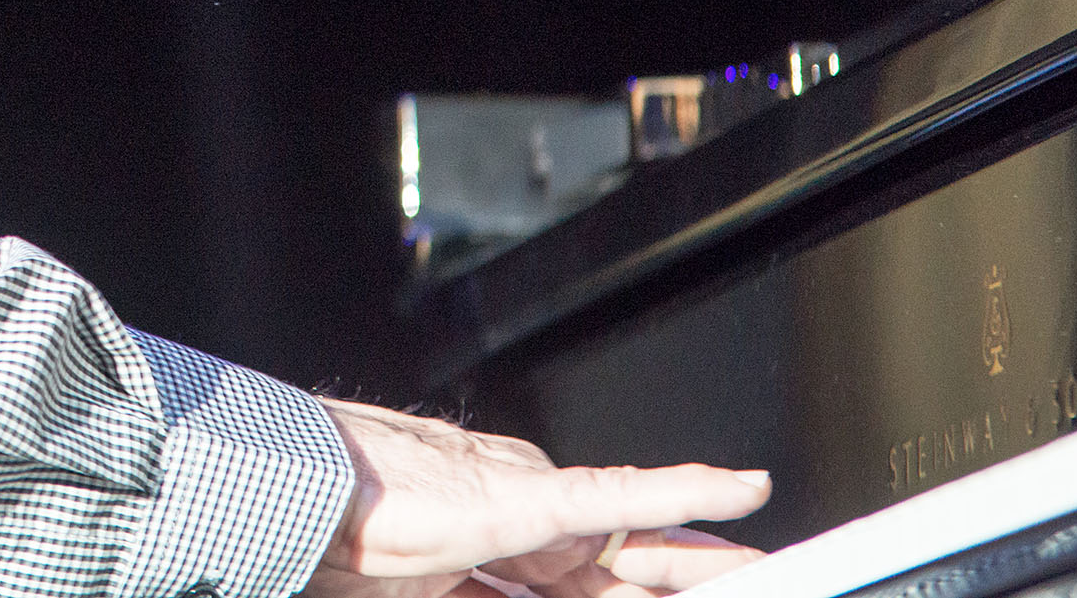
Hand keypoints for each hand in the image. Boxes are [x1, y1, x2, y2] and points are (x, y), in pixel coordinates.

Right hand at [301, 398, 770, 597]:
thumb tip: (493, 597)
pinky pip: (627, 495)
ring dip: (711, 557)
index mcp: (501, 549)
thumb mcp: (431, 597)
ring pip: (645, 536)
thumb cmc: (340, 543)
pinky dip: (690, 492)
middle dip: (697, 578)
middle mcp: (528, 522)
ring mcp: (533, 504)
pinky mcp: (533, 497)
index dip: (645, 595)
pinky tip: (747, 489)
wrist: (298, 500)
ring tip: (778, 567)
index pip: (592, 586)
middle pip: (631, 565)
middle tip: (766, 580)